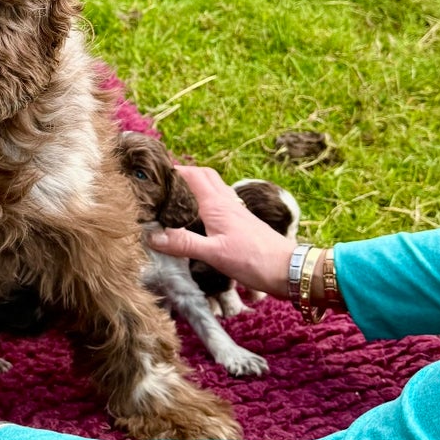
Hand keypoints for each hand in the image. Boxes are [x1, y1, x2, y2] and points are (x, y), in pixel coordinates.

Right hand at [146, 165, 295, 298]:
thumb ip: (184, 243)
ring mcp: (236, 210)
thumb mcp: (214, 254)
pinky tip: (201, 214)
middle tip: (163, 183)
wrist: (287, 269)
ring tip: (177, 196)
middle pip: (204, 175)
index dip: (172, 170)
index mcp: (216, 204)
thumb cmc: (254, 259)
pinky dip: (206, 199)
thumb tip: (153, 235)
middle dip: (183, 173)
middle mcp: (226, 202)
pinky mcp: (242, 221)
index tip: (152, 175)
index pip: (191, 175)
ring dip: (196, 184)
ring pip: (213, 187)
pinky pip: (221, 200)